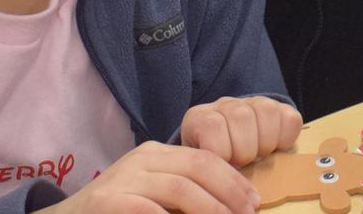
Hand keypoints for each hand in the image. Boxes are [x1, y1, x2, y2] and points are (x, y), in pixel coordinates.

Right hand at [45, 140, 259, 213]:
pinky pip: (149, 210)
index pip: (206, 158)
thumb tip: (232, 204)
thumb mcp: (152, 193)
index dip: (234, 180)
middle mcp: (141, 159)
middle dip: (229, 194)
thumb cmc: (117, 211)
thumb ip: (183, 191)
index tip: (255, 202)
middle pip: (199, 169)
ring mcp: (123, 179)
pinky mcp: (106, 202)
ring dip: (210, 210)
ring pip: (180, 189)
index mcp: (156, 153)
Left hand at [181, 96, 303, 166]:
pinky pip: (290, 118)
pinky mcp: (279, 109)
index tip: (224, 166)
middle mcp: (226, 104)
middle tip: (243, 163)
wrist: (224, 149)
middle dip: (245, 149)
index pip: (212, 125)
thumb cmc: (211, 164)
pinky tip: (275, 149)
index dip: (222, 152)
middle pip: (241, 116)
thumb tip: (220, 180)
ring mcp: (253, 104)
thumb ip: (206, 167)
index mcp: (200, 118)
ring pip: (267, 110)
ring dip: (265, 142)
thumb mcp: (200, 166)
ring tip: (259, 156)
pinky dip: (286, 137)